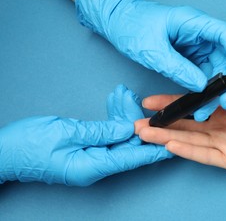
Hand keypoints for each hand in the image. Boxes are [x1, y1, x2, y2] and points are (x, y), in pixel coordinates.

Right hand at [0, 85, 171, 185]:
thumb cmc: (27, 145)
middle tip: (143, 102)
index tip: (173, 140)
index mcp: (93, 166)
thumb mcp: (67, 132)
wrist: (2, 152)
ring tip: (123, 95)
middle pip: (127, 144)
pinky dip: (110, 120)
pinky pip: (104, 135)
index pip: (134, 156)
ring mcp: (90, 159)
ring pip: (116, 137)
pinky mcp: (84, 151)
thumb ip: (101, 131)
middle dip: (137, 122)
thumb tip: (128, 129)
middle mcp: (95, 166)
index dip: (155, 147)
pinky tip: (115, 104)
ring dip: (122, 116)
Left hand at [75, 0, 225, 120]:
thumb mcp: (153, 49)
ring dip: (216, 90)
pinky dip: (204, 90)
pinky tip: (199, 104)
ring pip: (217, 69)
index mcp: (195, 23)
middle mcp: (201, 34)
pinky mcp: (190, 58)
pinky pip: (203, 74)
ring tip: (207, 110)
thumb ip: (177, 67)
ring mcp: (196, 46)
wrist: (118, 22)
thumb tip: (201, 85)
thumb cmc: (132, 26)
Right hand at [136, 79, 225, 178]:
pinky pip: (205, 154)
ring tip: (145, 134)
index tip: (151, 101)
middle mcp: (222, 126)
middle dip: (162, 123)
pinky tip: (170, 145)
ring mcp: (225, 144)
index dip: (172, 103)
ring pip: (190, 140)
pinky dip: (187, 150)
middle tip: (138, 122)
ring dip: (167, 137)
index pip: (194, 105)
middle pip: (186, 125)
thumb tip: (217, 79)